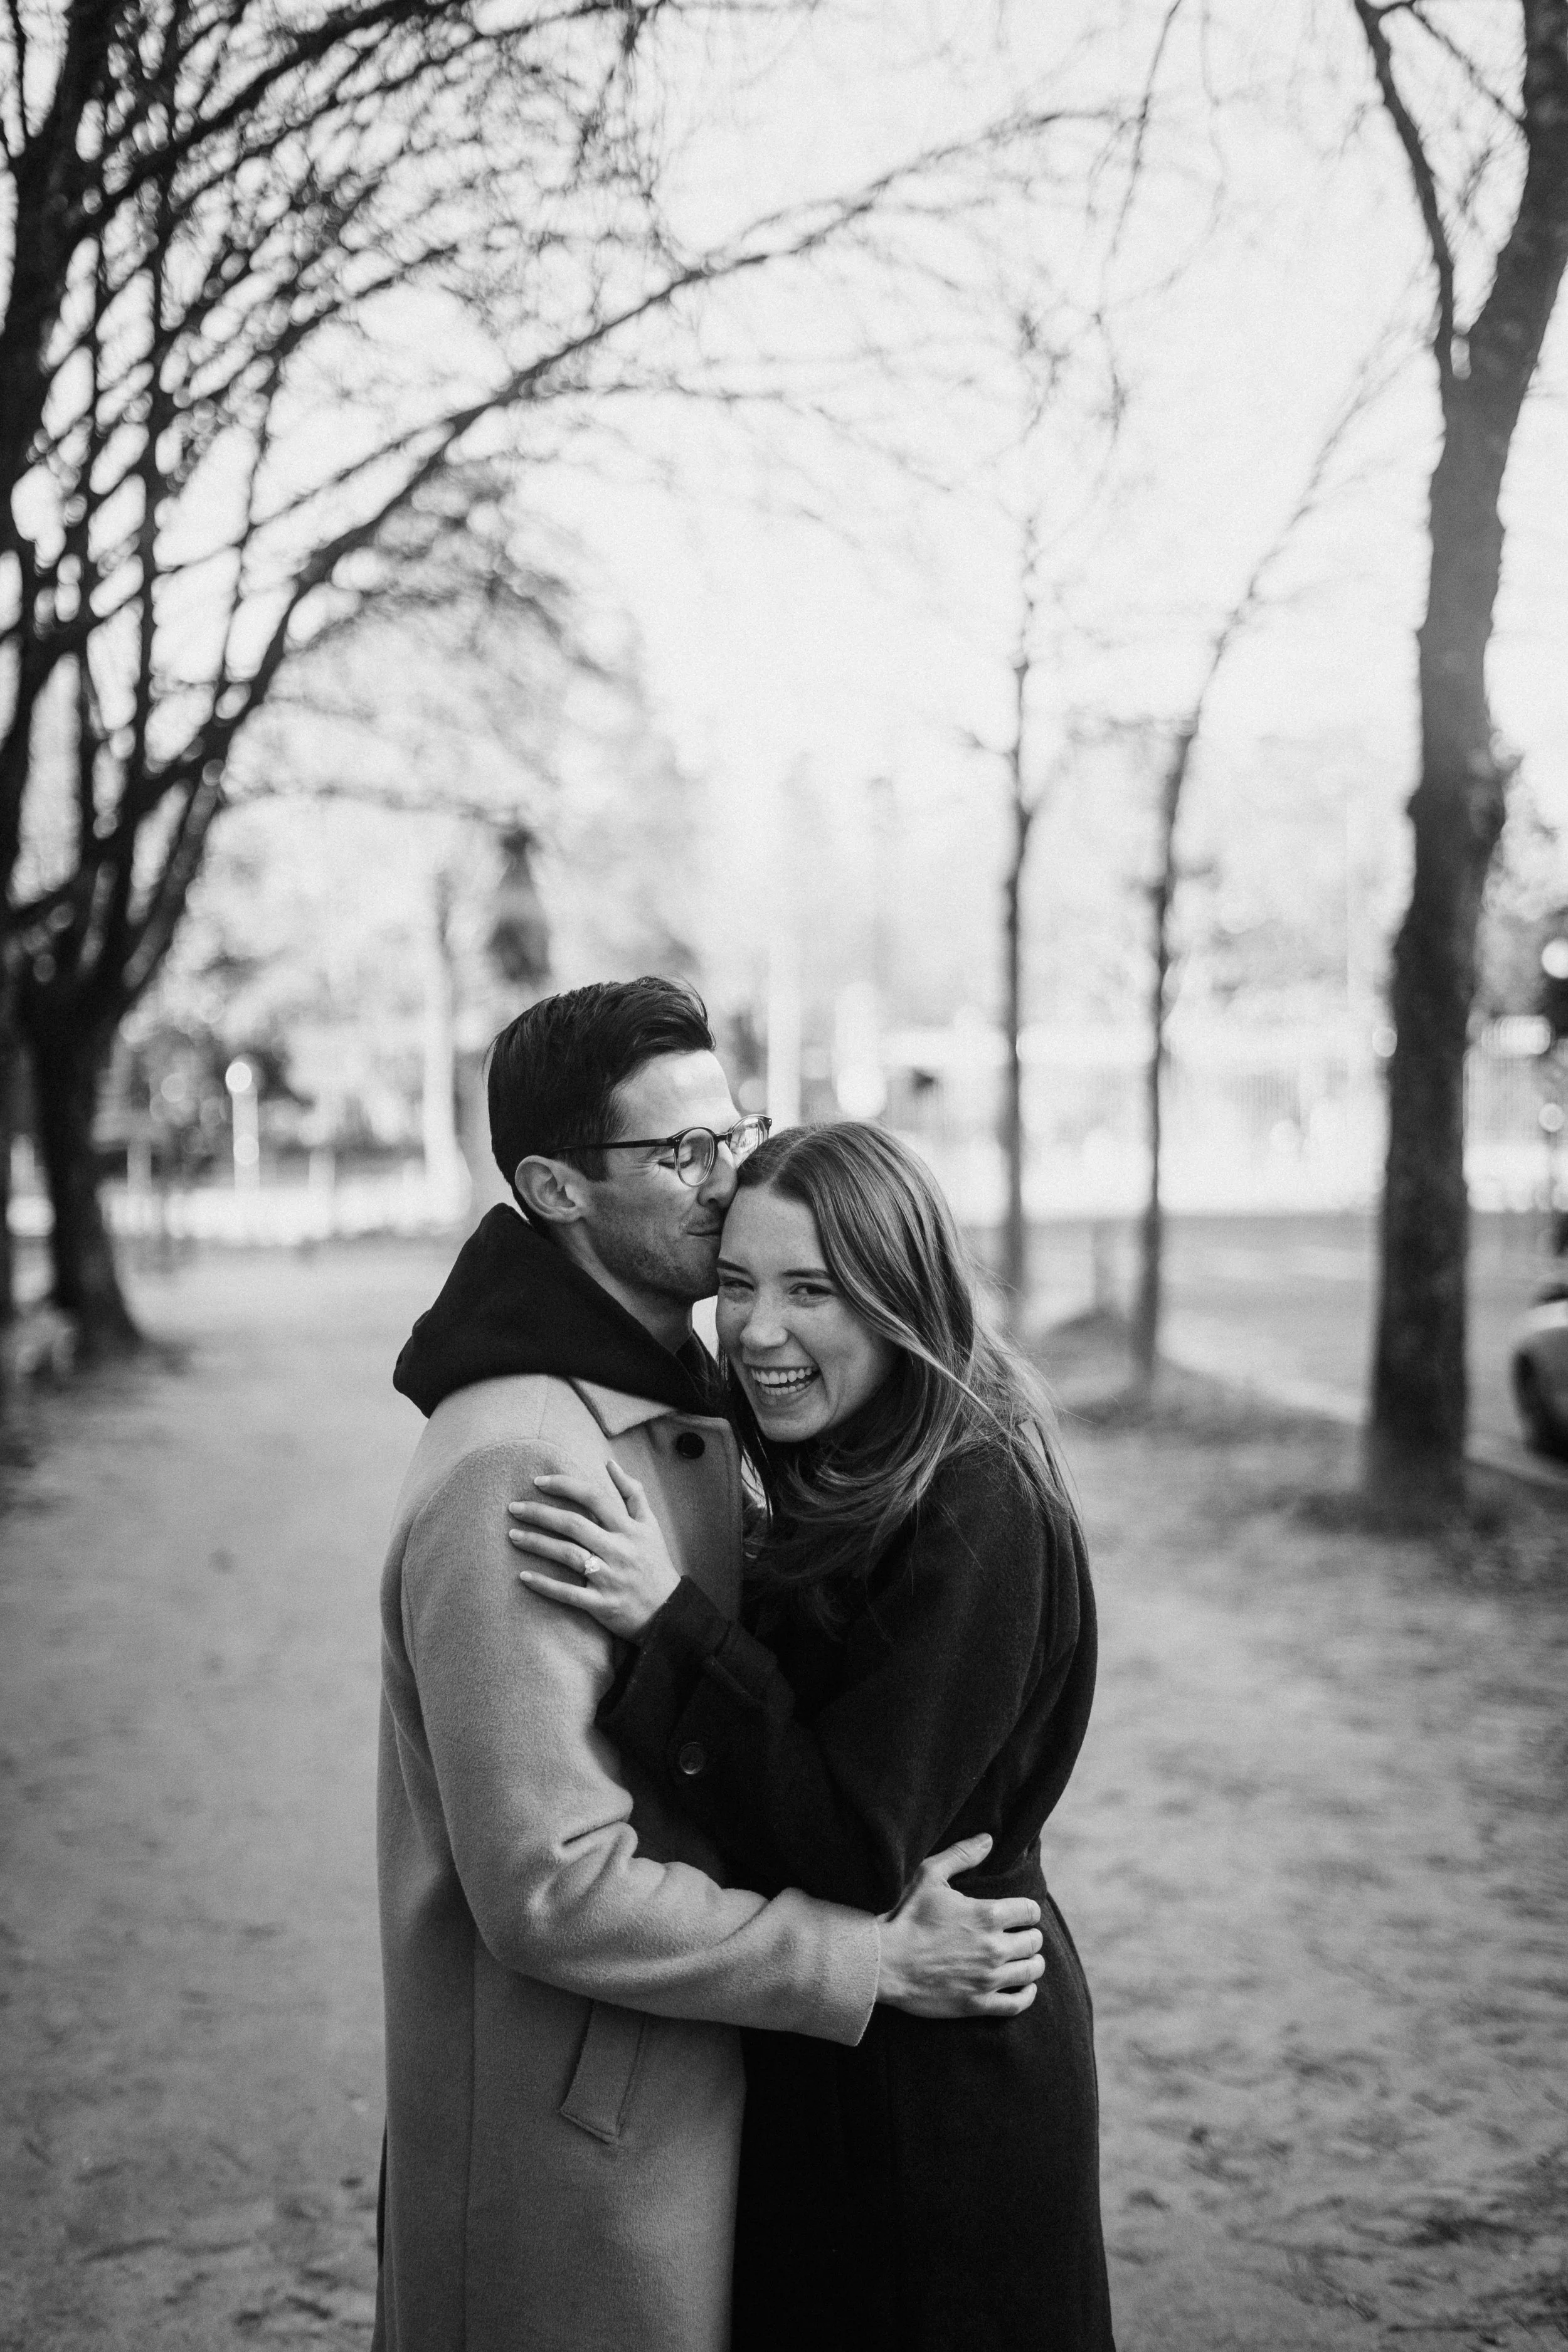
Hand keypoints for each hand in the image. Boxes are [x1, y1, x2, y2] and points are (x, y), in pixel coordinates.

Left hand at [508, 1460, 680, 1640]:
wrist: (668, 1610)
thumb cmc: (654, 1562)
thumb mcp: (650, 1525)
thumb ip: (633, 1492)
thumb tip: (610, 1464)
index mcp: (629, 1528)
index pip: (594, 1498)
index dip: (565, 1486)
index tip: (538, 1482)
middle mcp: (619, 1550)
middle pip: (574, 1525)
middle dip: (541, 1514)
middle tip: (513, 1507)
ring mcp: (610, 1578)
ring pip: (568, 1556)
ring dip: (537, 1544)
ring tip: (512, 1536)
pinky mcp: (602, 1604)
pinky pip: (568, 1593)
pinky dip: (545, 1585)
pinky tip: (523, 1576)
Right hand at [874, 1836, 1043, 2018]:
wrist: (883, 1962)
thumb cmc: (905, 1915)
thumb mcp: (929, 1875)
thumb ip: (962, 1855)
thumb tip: (988, 1840)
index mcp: (987, 1914)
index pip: (1029, 1911)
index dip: (1028, 1910)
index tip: (1022, 1913)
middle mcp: (993, 1947)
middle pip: (1033, 1941)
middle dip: (1030, 1935)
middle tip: (1022, 1935)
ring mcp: (987, 1978)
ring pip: (1030, 1971)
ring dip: (1033, 1962)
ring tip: (1028, 1959)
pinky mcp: (978, 2004)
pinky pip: (1017, 2004)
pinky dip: (1027, 1995)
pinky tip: (1026, 1988)